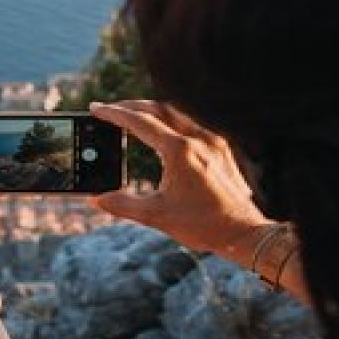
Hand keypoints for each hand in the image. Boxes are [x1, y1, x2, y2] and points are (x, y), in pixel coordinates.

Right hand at [89, 100, 273, 258]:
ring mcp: (212, 142)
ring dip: (152, 112)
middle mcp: (198, 139)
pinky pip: (192, 125)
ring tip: (133, 118)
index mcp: (179, 151)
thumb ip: (122, 205)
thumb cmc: (202, 225)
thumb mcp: (156, 216)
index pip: (140, 122)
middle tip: (110, 110)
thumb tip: (96, 199)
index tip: (96, 109)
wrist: (242, 232)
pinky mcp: (221, 150)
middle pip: (158, 109)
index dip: (114, 114)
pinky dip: (171, 123)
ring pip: (176, 114)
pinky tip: (164, 134)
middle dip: (131, 106)